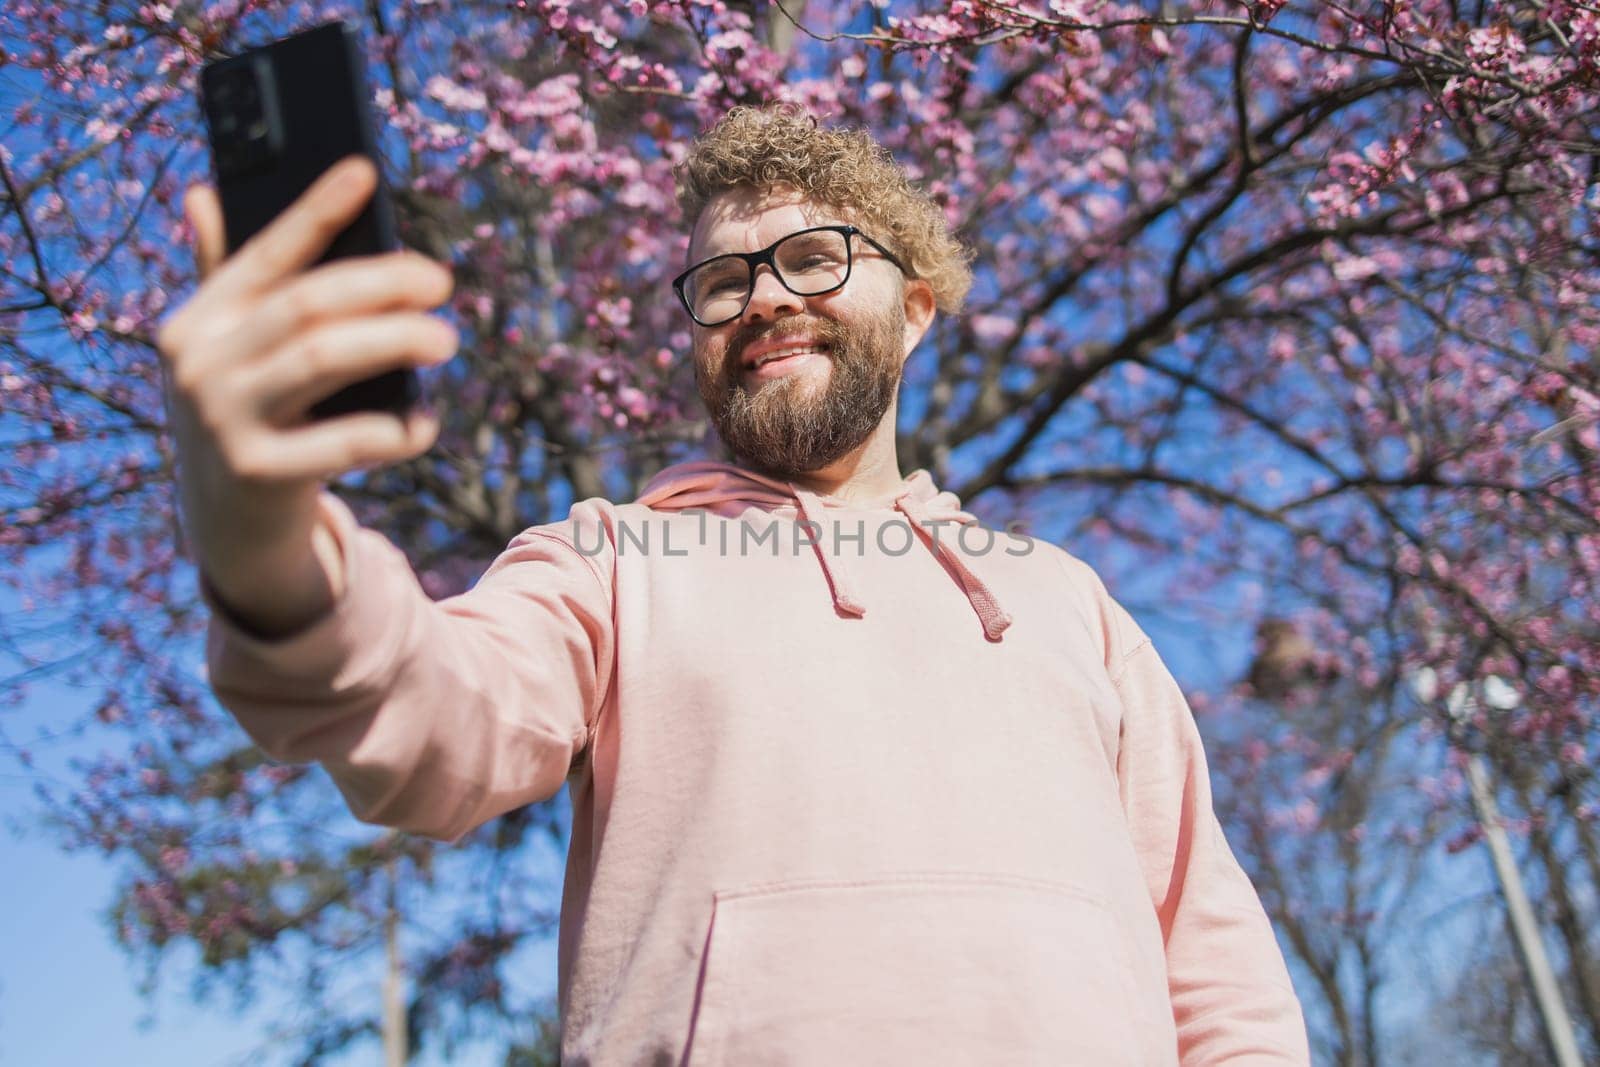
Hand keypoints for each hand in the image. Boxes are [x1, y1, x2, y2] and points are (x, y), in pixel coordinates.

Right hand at [158, 156, 457, 635]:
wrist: (229, 530)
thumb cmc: (247, 419)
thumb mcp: (227, 353)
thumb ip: (224, 280)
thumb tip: (204, 193)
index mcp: (197, 320)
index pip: (264, 253)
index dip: (316, 211)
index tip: (365, 173)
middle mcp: (199, 363)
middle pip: (307, 303)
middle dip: (382, 284)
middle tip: (443, 283)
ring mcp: (222, 420)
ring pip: (324, 357)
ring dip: (395, 341)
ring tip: (445, 339)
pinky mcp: (257, 474)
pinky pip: (342, 441)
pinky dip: (393, 430)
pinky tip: (425, 424)